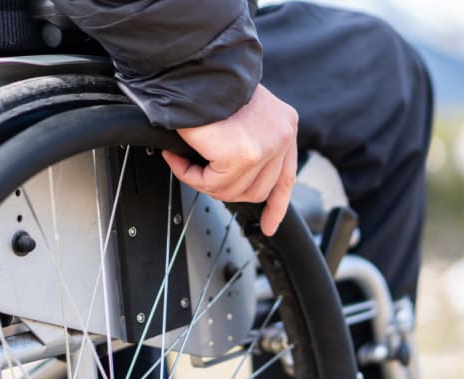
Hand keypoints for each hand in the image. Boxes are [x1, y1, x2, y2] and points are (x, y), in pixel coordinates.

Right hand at [162, 84, 297, 235]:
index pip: (286, 177)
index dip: (276, 205)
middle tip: (198, 175)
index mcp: (284, 125)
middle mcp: (282, 136)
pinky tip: (177, 158)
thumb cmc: (206, 84)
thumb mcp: (241, 114)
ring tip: (184, 160)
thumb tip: (235, 173)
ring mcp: (265, 147)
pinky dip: (190, 175)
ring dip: (203, 180)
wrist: (191, 69)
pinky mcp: (242, 156)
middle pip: (257, 190)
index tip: (269, 224)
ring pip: (232, 190)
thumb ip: (248, 142)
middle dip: (225, 191)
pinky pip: (211, 184)